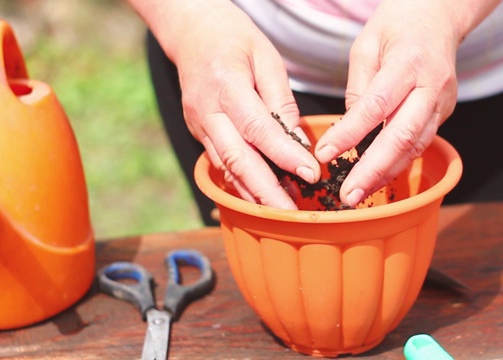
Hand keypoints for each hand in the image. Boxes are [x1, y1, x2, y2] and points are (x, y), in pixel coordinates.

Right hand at [131, 0, 320, 208]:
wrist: (191, 31)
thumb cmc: (234, 38)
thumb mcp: (266, 58)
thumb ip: (282, 101)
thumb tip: (298, 143)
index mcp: (226, 85)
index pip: (259, 129)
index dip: (285, 156)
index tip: (311, 174)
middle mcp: (207, 111)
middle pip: (237, 159)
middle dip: (265, 191)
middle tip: (292, 212)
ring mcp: (198, 124)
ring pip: (226, 167)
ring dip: (254, 192)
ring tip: (283, 209)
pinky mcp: (198, 133)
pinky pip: (220, 162)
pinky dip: (241, 181)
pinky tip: (262, 195)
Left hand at [314, 0, 498, 206]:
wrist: (439, 16)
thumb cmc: (397, 25)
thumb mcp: (366, 44)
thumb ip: (358, 87)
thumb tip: (348, 130)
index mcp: (408, 62)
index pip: (376, 105)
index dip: (350, 133)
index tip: (324, 154)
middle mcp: (431, 85)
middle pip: (402, 135)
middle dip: (373, 170)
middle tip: (348, 195)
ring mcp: (443, 102)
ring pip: (415, 146)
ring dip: (386, 174)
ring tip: (359, 194)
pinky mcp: (445, 113)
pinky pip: (420, 143)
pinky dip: (398, 163)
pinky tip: (378, 178)